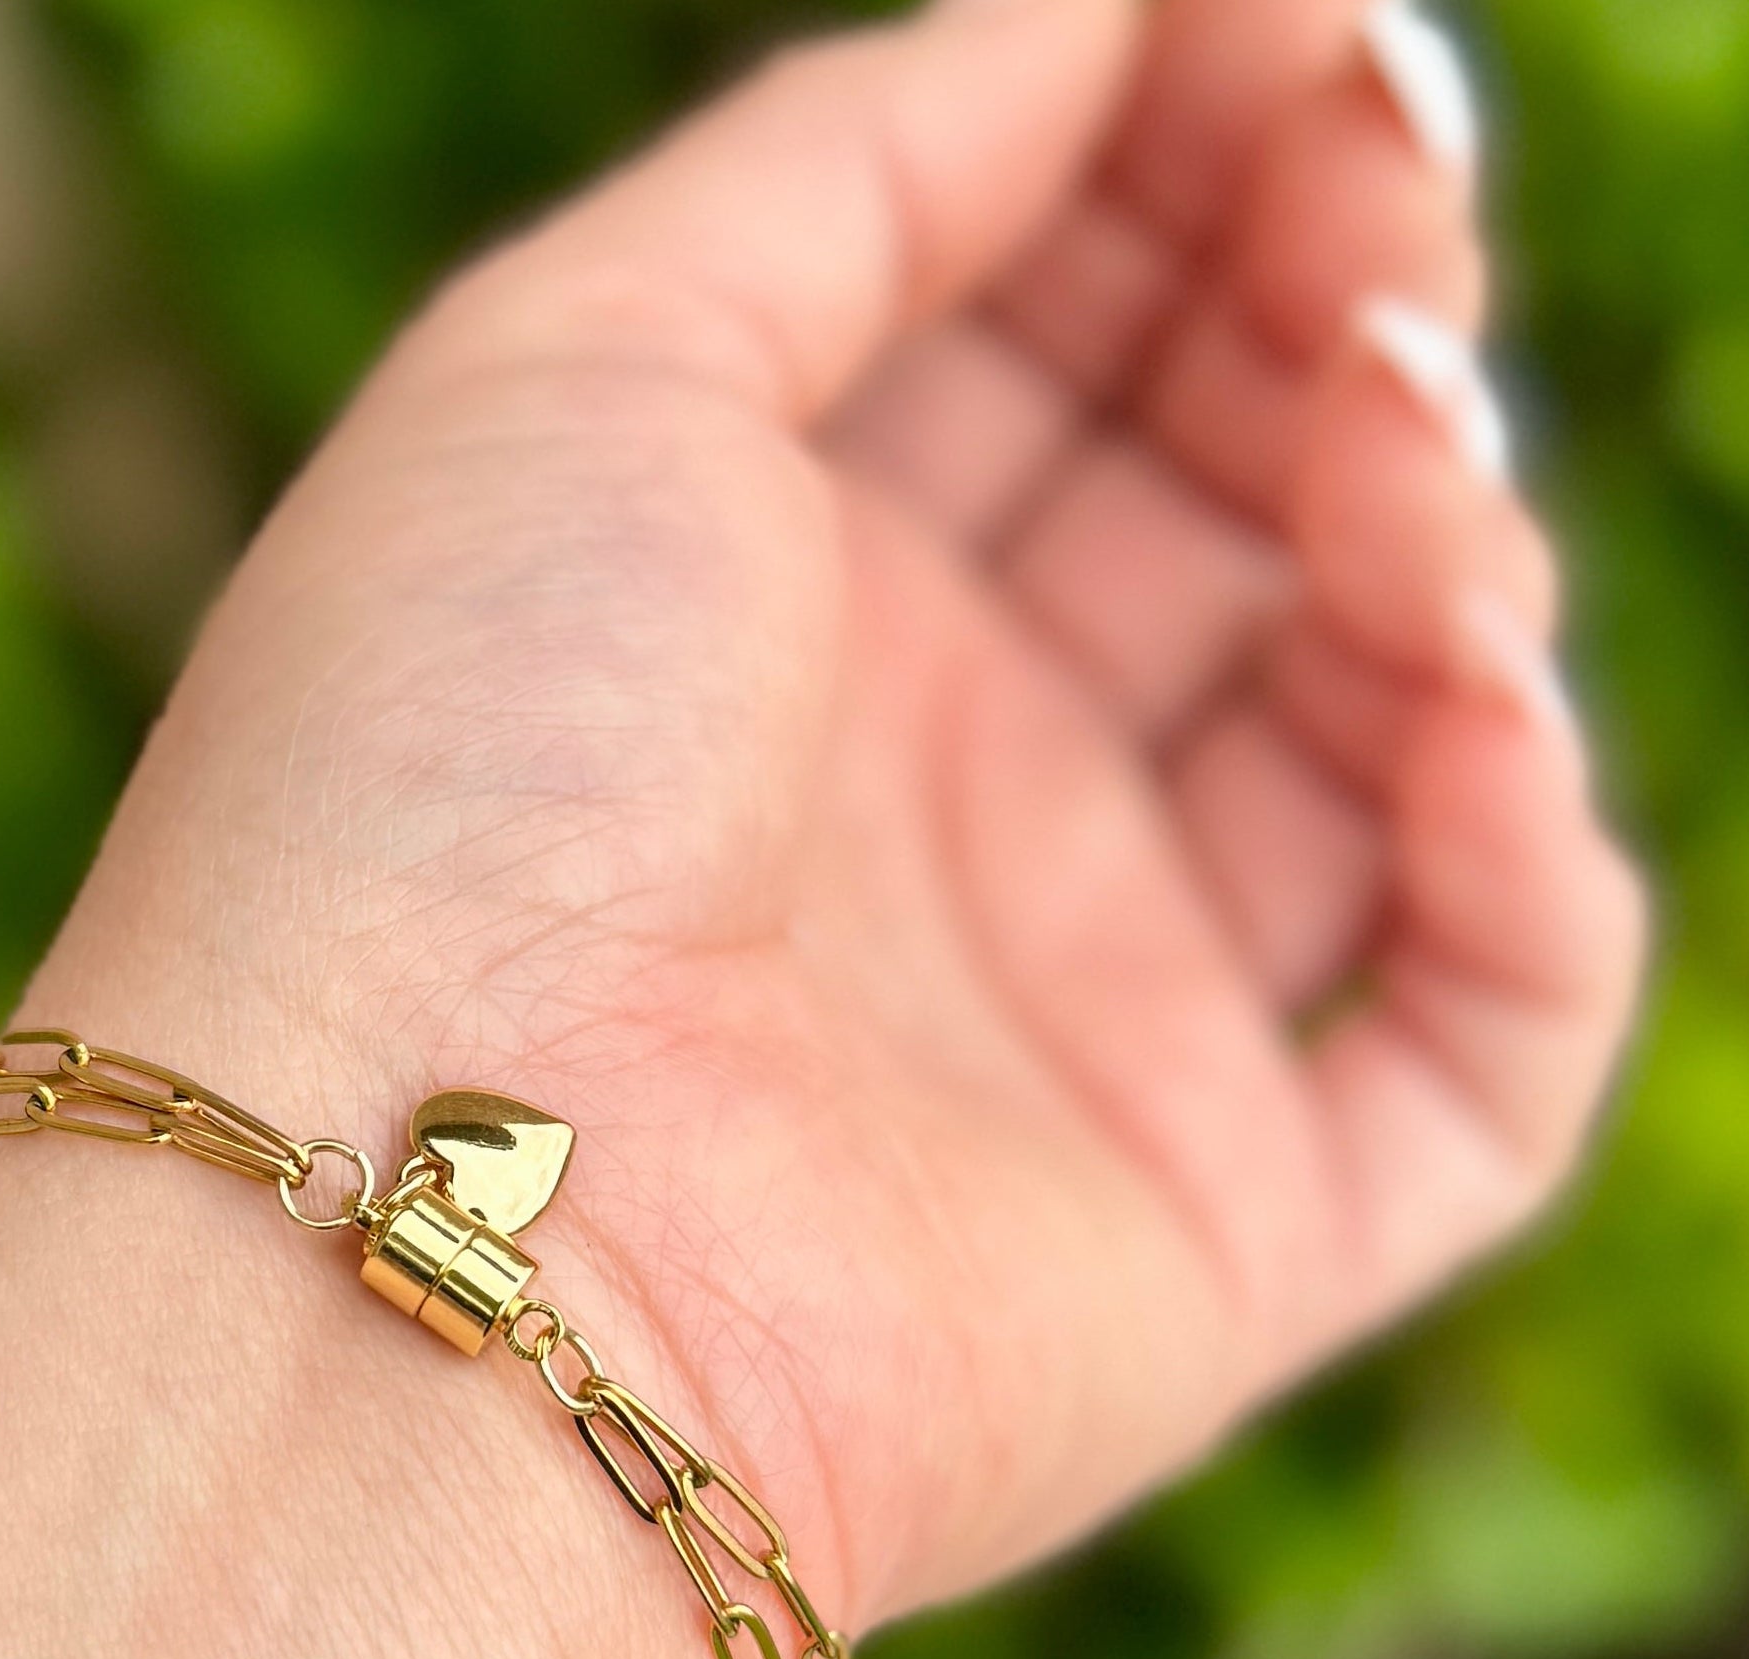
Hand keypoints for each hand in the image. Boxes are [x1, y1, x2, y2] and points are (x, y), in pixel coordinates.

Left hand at [37, 0, 1643, 1629]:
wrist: (426, 1209)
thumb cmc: (448, 770)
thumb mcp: (588, 359)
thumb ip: (856, 162)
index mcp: (764, 601)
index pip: (1047, 343)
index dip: (1194, 166)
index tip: (1301, 30)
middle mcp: (924, 807)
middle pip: (1221, 515)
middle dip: (1333, 317)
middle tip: (1370, 217)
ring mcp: (1072, 1026)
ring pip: (1375, 751)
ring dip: (1441, 550)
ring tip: (1391, 457)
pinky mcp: (1209, 1240)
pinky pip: (1475, 1045)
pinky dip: (1530, 860)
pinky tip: (1466, 707)